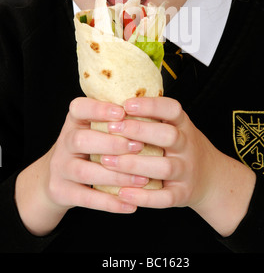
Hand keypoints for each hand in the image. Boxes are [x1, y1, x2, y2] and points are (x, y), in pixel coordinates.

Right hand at [15, 97, 148, 235]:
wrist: (59, 177)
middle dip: (111, 143)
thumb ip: (118, 122)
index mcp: (75, 121)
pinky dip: (109, 202)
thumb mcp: (97, 129)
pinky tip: (130, 204)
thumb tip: (155, 114)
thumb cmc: (91, 147)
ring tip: (142, 179)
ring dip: (115, 175)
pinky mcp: (61, 191)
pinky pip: (85, 198)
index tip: (122, 112)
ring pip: (83, 171)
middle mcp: (64, 142)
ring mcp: (60, 167)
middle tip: (138, 146)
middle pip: (80, 139)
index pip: (79, 108)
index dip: (99, 109)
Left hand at [100, 96, 255, 235]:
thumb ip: (150, 117)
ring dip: (134, 164)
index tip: (126, 104)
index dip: (150, 106)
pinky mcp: (182, 194)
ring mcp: (186, 170)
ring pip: (164, 167)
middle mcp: (187, 146)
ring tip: (107, 161)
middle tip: (112, 128)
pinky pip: (164, 197)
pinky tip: (122, 193)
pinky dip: (143, 197)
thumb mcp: (173, 126)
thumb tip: (111, 103)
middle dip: (139, 131)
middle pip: (168, 136)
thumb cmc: (178, 147)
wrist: (210, 178)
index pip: (172, 109)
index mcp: (183, 125)